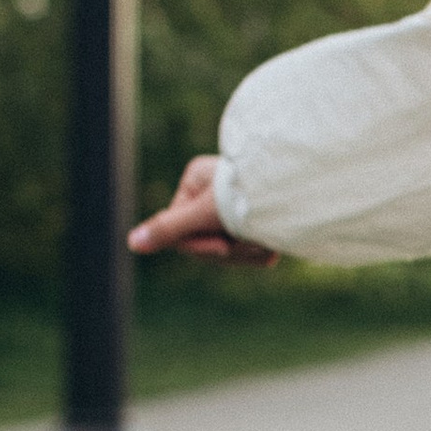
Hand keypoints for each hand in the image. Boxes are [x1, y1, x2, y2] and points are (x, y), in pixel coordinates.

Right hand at [129, 154, 275, 266]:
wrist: (299, 190)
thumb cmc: (248, 196)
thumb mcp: (204, 215)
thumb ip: (169, 230)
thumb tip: (132, 243)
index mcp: (196, 180)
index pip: (180, 228)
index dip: (200, 245)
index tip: (222, 246)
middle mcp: (215, 190)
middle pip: (205, 240)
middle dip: (228, 249)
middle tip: (249, 242)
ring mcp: (238, 203)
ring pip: (229, 247)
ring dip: (246, 251)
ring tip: (265, 238)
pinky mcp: (260, 217)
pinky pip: (250, 247)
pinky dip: (261, 250)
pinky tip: (274, 243)